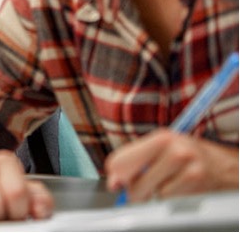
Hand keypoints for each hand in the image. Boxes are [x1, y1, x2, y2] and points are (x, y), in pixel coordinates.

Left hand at [105, 128, 238, 201]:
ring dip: (155, 196)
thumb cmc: (188, 156)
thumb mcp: (163, 149)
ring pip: (154, 194)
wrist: (225, 165)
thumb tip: (114, 182)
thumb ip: (136, 161)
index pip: (124, 159)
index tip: (115, 183)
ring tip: (166, 186)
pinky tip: (179, 190)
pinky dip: (171, 199)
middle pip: (137, 182)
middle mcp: (176, 150)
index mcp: (161, 138)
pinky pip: (171, 200)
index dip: (115, 175)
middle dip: (134, 191)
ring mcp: (189, 168)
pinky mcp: (199, 185)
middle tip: (138, 192)